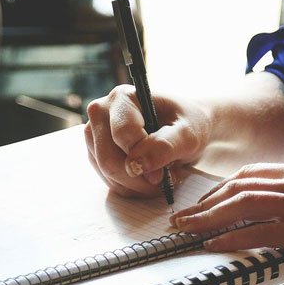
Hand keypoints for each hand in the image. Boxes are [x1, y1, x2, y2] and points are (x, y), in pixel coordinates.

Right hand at [84, 85, 211, 196]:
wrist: (185, 128)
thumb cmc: (188, 124)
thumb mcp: (188, 134)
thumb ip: (165, 146)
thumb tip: (136, 165)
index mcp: (123, 98)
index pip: (122, 135)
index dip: (143, 158)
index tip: (163, 172)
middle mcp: (102, 112)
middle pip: (109, 159)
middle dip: (139, 178)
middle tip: (165, 179)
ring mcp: (95, 134)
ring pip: (107, 174)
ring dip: (137, 185)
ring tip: (161, 175)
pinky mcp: (96, 153)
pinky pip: (109, 181)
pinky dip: (132, 187)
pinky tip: (149, 178)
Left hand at [170, 162, 283, 267]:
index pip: (250, 174)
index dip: (220, 189)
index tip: (202, 203)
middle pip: (239, 187)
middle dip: (204, 203)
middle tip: (181, 218)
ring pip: (243, 205)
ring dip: (208, 219)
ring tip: (186, 231)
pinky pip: (262, 232)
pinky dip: (233, 238)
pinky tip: (214, 245)